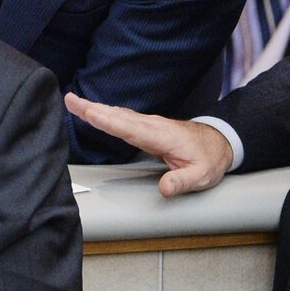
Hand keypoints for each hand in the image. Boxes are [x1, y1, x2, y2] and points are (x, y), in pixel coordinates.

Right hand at [64, 92, 233, 197]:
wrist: (220, 144)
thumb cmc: (209, 160)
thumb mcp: (201, 176)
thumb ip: (182, 182)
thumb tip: (164, 189)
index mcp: (162, 137)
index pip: (130, 128)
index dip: (109, 121)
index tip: (90, 113)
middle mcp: (152, 126)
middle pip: (118, 116)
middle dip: (92, 108)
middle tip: (69, 100)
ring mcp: (149, 125)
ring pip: (118, 115)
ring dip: (95, 108)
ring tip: (73, 102)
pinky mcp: (147, 127)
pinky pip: (122, 118)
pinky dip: (106, 113)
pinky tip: (94, 111)